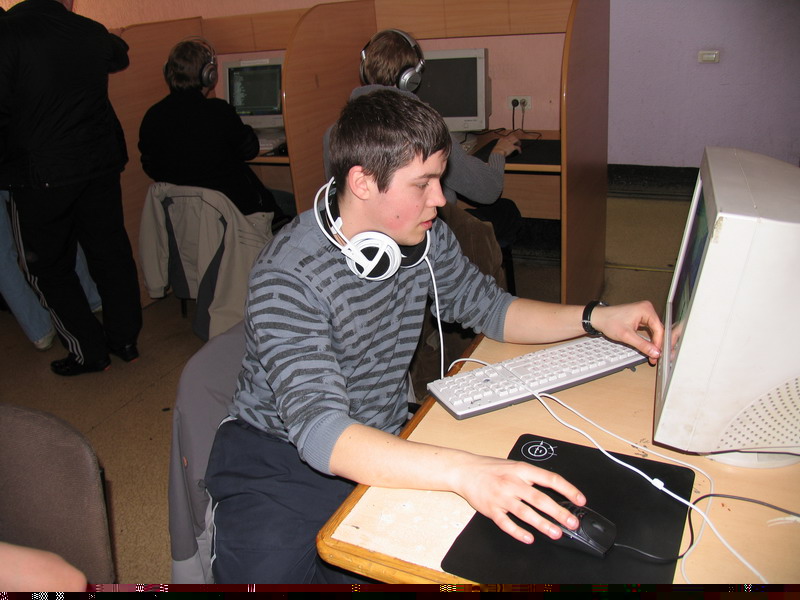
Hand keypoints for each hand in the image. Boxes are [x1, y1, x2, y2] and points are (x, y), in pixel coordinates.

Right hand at [450, 454, 585, 543]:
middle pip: (540, 498)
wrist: (465, 470)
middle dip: (558, 512)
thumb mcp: (514, 466)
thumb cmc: (492, 469)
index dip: (567, 489)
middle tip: (572, 522)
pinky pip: (506, 523)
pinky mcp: (491, 509)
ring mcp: (501, 496)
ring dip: (542, 524)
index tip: (580, 499)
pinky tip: (528, 538)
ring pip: (525, 512)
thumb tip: (556, 491)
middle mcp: (512, 482)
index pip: (550, 478)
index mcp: (522, 470)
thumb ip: (532, 478)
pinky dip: (518, 532)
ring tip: (556, 533)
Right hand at [492, 133, 520, 157]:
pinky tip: (520, 151)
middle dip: (515, 139)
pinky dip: (519, 149)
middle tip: (517, 142)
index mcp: (502, 139)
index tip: (511, 140)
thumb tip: (500, 146)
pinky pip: (518, 147)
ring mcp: (510, 143)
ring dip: (518, 142)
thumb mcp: (496, 146)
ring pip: (516, 140)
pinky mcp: (512, 147)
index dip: (510, 139)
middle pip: (513, 137)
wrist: (497, 153)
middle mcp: (507, 140)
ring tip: (519, 145)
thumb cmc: (496, 151)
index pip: (508, 137)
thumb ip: (499, 144)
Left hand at [591, 300, 663, 363]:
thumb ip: (642, 345)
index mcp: (646, 309)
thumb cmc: (609, 322)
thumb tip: (655, 352)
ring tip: (653, 355)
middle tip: (656, 357)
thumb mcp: (626, 336)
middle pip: (659, 330)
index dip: (659, 343)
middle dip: (658, 344)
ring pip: (655, 331)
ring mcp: (645, 313)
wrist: (598, 318)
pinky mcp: (641, 318)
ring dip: (654, 343)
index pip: (659, 329)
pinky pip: (650, 329)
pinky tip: (650, 348)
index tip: (657, 354)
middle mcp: (647, 309)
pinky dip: (650, 339)